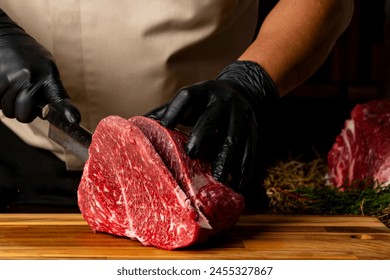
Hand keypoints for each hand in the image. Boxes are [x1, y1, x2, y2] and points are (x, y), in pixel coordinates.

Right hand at [0, 10, 79, 122]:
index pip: (59, 98)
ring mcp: (11, 79)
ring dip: (10, 105)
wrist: (5, 36)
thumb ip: (52, 90)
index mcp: (48, 76)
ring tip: (13, 88)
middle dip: (23, 112)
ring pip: (8, 111)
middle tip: (24, 100)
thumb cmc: (30, 57)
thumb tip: (62, 115)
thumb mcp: (48, 68)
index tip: (74, 120)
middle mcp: (30, 79)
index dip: (67, 111)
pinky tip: (4, 85)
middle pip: (24, 115)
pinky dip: (0, 99)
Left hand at [146, 60, 278, 190]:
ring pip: (234, 137)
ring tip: (219, 178)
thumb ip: (168, 110)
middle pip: (212, 117)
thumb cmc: (206, 102)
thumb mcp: (190, 100)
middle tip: (192, 154)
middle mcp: (223, 101)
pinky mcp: (254, 128)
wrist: (242, 90)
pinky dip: (245, 167)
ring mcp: (241, 114)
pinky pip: (251, 149)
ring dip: (226, 158)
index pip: (187, 97)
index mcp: (203, 91)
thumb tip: (138, 123)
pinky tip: (239, 183)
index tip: (164, 126)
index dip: (175, 110)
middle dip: (202, 134)